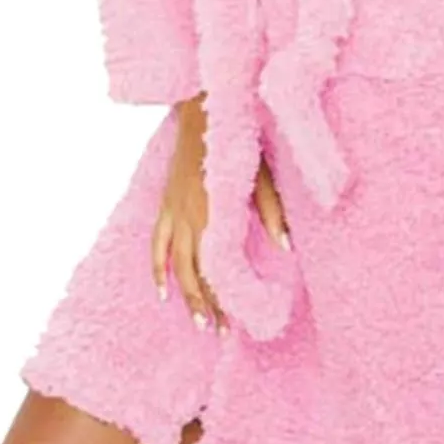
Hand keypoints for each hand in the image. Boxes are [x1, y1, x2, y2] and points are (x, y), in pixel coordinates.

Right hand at [150, 97, 292, 333]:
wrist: (203, 109)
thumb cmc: (237, 139)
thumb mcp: (261, 174)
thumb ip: (272, 211)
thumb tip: (286, 248)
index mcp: (212, 212)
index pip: (216, 268)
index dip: (224, 298)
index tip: (235, 324)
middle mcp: (189, 217)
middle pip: (194, 273)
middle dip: (206, 305)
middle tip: (220, 334)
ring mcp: (174, 211)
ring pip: (175, 264)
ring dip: (185, 295)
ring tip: (197, 323)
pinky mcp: (166, 203)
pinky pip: (157, 243)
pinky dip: (157, 268)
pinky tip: (162, 290)